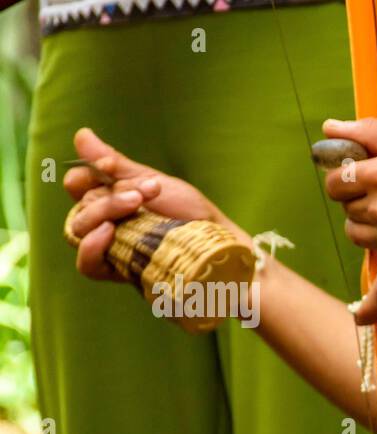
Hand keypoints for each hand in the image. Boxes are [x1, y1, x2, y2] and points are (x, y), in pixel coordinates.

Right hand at [64, 128, 236, 280]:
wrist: (217, 241)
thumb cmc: (188, 212)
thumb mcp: (153, 181)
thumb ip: (116, 165)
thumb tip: (81, 134)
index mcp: (108, 199)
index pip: (76, 183)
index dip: (86, 172)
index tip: (110, 166)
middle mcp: (103, 223)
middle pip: (81, 204)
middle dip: (113, 193)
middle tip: (148, 190)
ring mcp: (109, 248)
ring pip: (80, 229)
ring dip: (107, 211)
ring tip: (139, 204)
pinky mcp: (118, 272)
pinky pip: (87, 265)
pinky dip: (91, 247)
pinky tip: (108, 232)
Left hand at [320, 117, 376, 323]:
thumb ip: (368, 131)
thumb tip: (328, 127)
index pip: (336, 182)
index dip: (345, 178)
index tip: (360, 177)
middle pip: (348, 210)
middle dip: (360, 201)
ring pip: (358, 237)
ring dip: (367, 229)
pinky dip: (371, 307)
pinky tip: (360, 317)